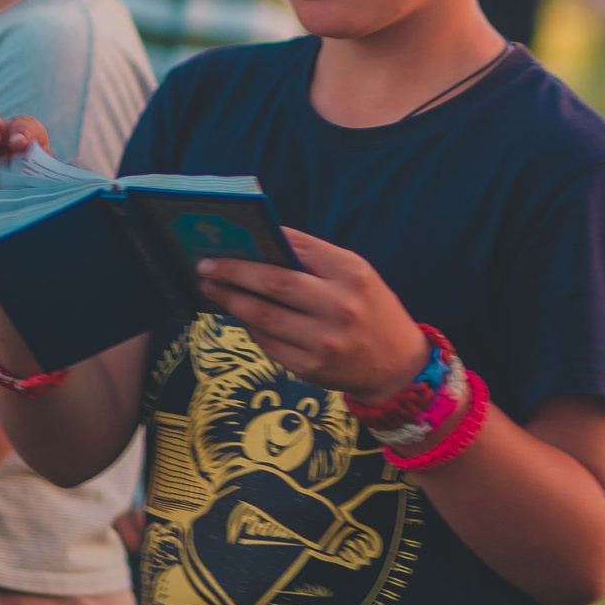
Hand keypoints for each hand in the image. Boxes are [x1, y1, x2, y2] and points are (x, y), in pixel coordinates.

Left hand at [196, 228, 427, 398]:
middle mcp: (340, 305)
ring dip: (231, 300)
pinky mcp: (312, 367)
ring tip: (212, 288)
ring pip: (263, 316)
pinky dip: (250, 327)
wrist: (398, 366)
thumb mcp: (357, 278)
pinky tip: (239, 316)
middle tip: (206, 265)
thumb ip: (316, 264)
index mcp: (352, 273)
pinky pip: (268, 343)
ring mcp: (325, 339)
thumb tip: (260, 250)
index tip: (231, 238)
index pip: (298, 248)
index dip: (261, 241)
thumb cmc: (371, 311)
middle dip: (234, 272)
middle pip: (274, 283)